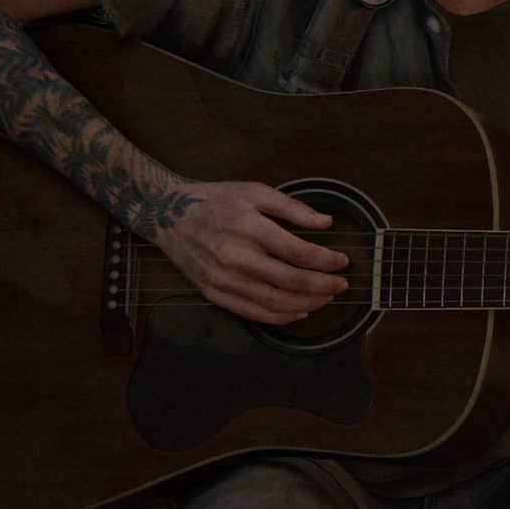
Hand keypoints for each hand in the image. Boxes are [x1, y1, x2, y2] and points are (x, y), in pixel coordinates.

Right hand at [152, 180, 349, 323]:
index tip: (343, 261)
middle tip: (342, 284)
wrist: (166, 213)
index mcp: (248, 227)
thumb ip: (293, 208)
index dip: (326, 261)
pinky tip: (298, 311)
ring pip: (274, 302)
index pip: (298, 252)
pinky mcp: (212, 293)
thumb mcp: (255, 192)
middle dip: (323, 286)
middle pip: (290, 281)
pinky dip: (280, 316)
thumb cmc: (216, 200)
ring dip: (306, 304)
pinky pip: (252, 313)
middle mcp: (234, 256)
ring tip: (325, 298)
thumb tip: (326, 222)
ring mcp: (222, 279)